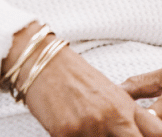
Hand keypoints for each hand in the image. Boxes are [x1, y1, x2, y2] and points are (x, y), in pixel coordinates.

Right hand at [24, 46, 161, 135]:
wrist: (39, 59)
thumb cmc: (73, 73)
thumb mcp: (111, 92)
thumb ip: (132, 117)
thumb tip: (146, 132)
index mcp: (123, 109)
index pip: (152, 136)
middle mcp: (108, 119)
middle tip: (107, 133)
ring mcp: (86, 127)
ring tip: (83, 126)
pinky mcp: (64, 133)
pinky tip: (68, 126)